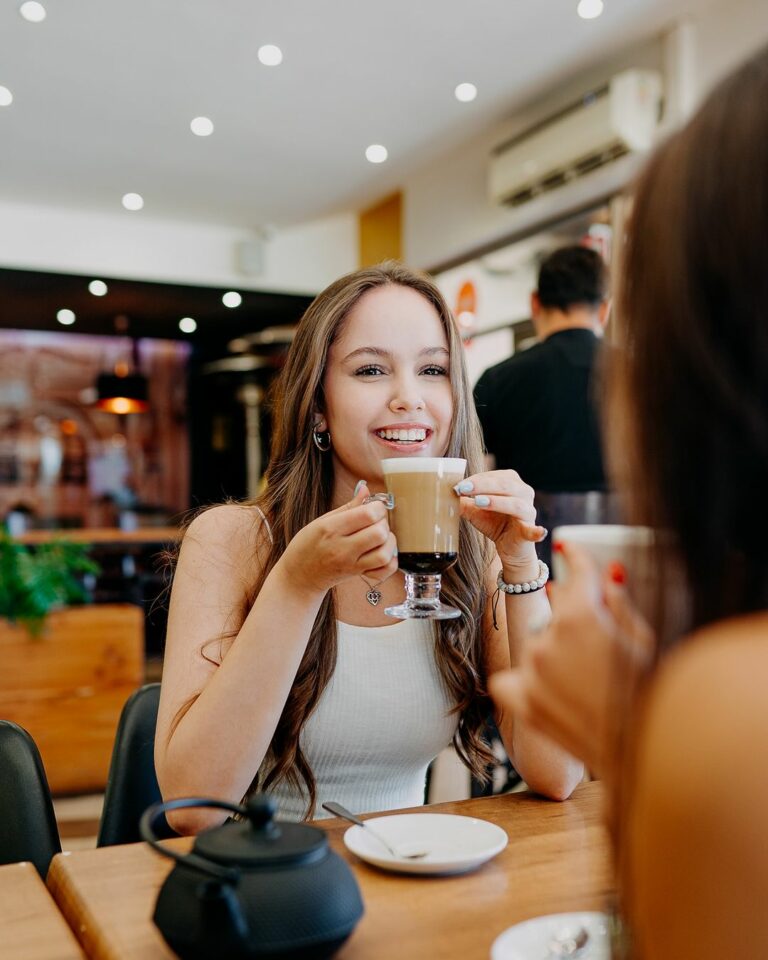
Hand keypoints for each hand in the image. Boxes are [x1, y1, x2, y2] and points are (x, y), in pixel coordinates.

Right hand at [281, 482, 397, 595]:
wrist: (300, 576)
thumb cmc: (308, 545)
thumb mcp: (322, 521)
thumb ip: (348, 506)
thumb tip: (366, 489)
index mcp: (331, 529)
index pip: (367, 515)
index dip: (378, 507)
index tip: (374, 507)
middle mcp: (342, 548)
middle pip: (379, 533)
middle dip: (384, 523)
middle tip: (376, 522)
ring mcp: (351, 564)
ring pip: (384, 554)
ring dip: (389, 542)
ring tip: (380, 538)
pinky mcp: (358, 575)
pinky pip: (384, 571)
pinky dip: (390, 562)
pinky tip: (382, 552)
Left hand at [456, 470, 546, 571]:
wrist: (509, 548)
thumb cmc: (494, 522)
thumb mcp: (474, 511)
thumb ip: (462, 501)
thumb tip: (442, 494)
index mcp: (511, 482)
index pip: (493, 476)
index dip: (475, 479)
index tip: (457, 485)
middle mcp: (524, 493)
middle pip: (505, 485)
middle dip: (482, 485)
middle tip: (463, 488)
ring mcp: (529, 512)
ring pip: (517, 503)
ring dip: (497, 501)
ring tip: (478, 502)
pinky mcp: (530, 531)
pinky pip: (534, 531)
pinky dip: (536, 531)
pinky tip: (538, 532)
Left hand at [488, 542, 653, 779]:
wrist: (648, 757)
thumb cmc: (655, 695)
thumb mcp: (645, 642)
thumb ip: (619, 603)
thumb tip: (608, 574)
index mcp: (580, 618)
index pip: (576, 574)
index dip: (576, 557)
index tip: (568, 548)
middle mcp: (547, 639)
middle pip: (556, 615)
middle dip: (575, 623)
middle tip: (599, 648)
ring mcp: (531, 672)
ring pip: (536, 646)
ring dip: (553, 654)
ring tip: (586, 681)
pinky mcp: (521, 702)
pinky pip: (507, 680)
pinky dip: (521, 683)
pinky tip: (545, 691)